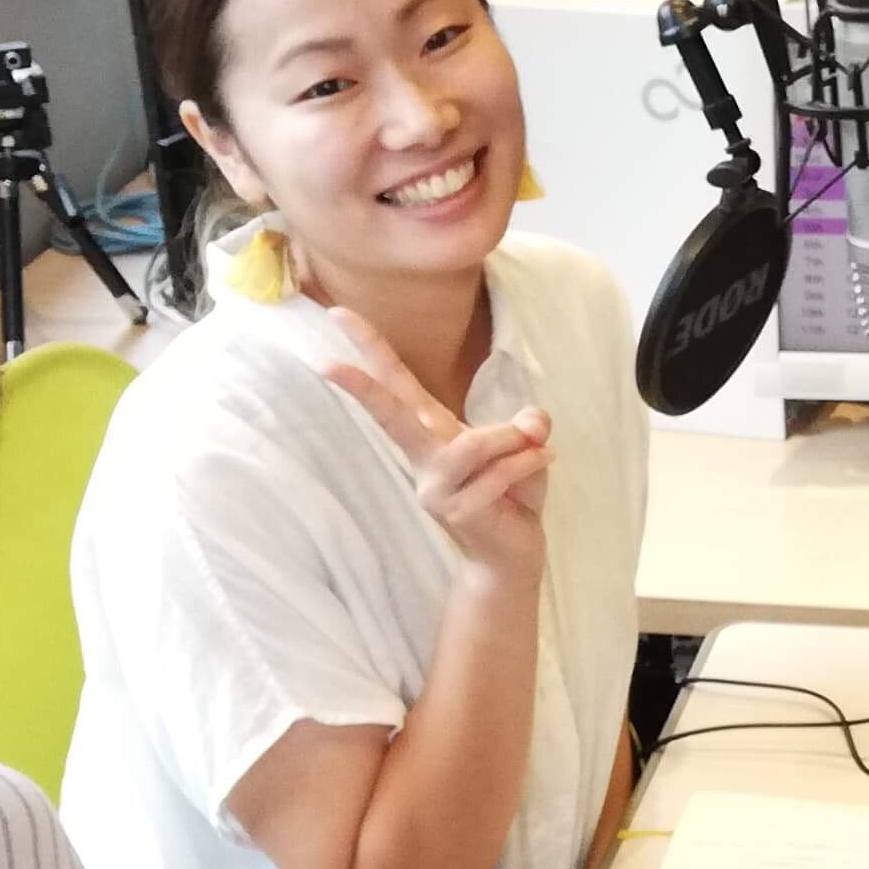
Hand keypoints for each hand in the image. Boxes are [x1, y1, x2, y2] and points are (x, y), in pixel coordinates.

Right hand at [319, 306, 552, 582]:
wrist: (512, 556)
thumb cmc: (512, 494)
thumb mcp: (526, 448)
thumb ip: (527, 426)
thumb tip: (531, 422)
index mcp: (432, 433)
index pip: (396, 384)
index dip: (370, 349)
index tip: (337, 312)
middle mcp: (425, 459)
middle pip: (391, 415)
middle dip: (361, 388)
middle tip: (324, 364)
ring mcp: (436, 489)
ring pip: (471, 444)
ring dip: (511, 441)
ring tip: (536, 447)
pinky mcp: (458, 512)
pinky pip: (501, 473)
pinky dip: (530, 463)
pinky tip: (544, 463)